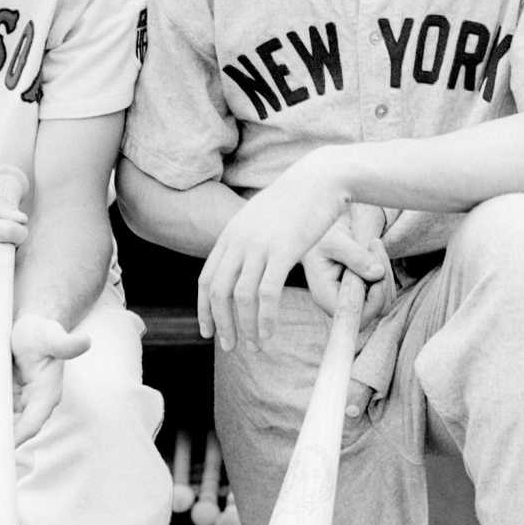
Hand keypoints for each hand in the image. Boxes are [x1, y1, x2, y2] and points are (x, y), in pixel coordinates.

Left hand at [0, 313, 92, 444]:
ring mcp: (11, 403)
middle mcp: (28, 406)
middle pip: (0, 423)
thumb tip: (85, 342)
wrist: (31, 326)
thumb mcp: (53, 336)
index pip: (28, 426)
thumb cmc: (44, 332)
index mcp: (45, 398)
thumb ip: (67, 344)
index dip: (9, 436)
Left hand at [197, 151, 371, 352]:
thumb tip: (241, 258)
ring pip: (241, 297)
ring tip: (254, 346)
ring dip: (245, 327)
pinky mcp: (284, 250)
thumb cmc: (295, 200)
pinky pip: (268, 294)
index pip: (206, 280)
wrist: (319, 178)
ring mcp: (260, 245)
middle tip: (229, 347)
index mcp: (230, 235)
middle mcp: (239, 241)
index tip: (207, 331)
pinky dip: (265, 320)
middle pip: (219, 292)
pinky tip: (269, 335)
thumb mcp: (260, 218)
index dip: (204, 309)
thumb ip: (246, 239)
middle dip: (221, 324)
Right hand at [299, 212, 394, 330]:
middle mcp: (340, 304)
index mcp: (326, 297)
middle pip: (376, 309)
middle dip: (383, 279)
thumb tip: (379, 273)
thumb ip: (355, 256)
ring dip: (387, 272)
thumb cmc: (323, 235)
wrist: (325, 228)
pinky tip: (375, 251)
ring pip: (385, 300)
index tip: (377, 270)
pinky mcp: (365, 292)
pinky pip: (387, 291)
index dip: (374, 298)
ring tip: (373, 244)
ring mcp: (354, 300)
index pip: (356, 314)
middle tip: (374, 245)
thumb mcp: (335, 241)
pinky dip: (387, 271)